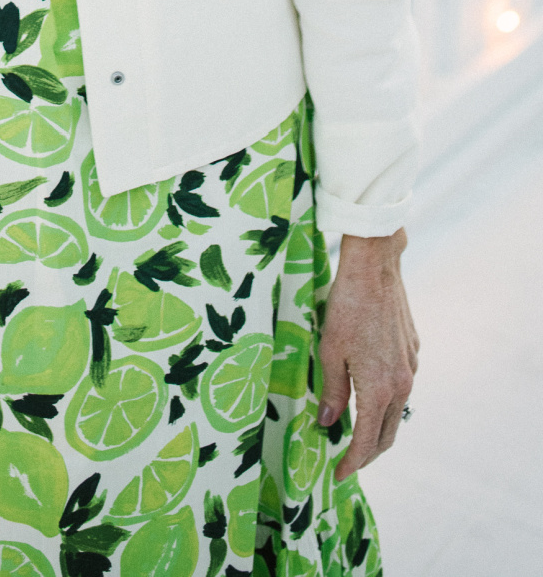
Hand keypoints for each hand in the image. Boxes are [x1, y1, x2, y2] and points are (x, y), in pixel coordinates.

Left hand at [318, 227, 418, 477]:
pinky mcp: (412, 351)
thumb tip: (329, 422)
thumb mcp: (330, 350)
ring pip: (397, 411)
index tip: (339, 474)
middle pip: (388, 434)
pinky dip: (386, 401)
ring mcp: (411, 367)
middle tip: (348, 461)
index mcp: (379, 388)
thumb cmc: (347, 306)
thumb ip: (333, 391)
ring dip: (379, 427)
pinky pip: (401, 386)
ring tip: (356, 432)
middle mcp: (402, 384)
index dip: (353, 462)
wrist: (376, 267)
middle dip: (368, 453)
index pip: (367, 441)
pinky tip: (370, 393)